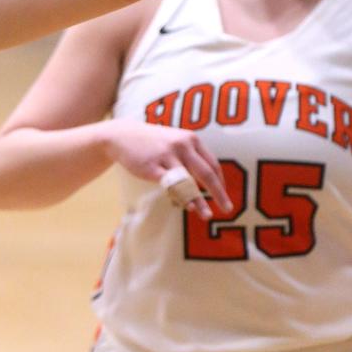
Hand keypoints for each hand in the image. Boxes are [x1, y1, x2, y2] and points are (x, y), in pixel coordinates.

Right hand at [104, 119, 228, 218]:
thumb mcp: (175, 141)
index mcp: (191, 139)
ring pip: (189, 182)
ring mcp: (166, 156)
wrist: (123, 135)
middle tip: (228, 208)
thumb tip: (210, 180)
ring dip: (200, 200)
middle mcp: (182, 145)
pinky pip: (171, 185)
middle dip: (218, 193)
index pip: (212, 164)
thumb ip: (192, 156)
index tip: (225, 196)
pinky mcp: (152, 167)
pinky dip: (181, 197)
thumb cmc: (154, 142)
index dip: (221, 182)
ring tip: (208, 215)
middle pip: (206, 173)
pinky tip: (189, 206)